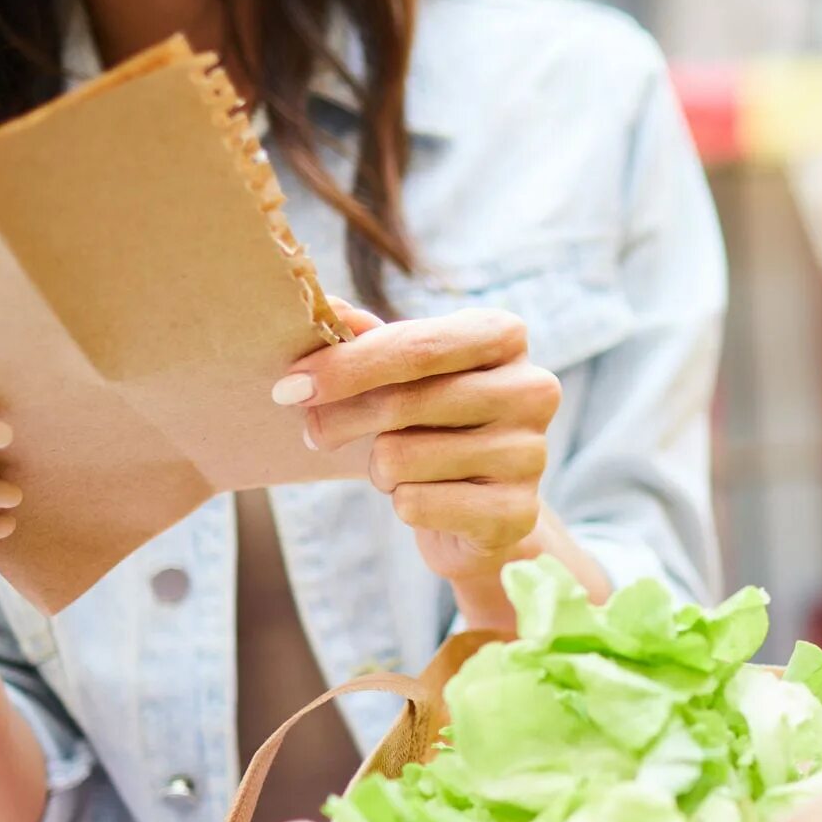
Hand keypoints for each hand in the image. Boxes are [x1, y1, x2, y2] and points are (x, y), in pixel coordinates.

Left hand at [278, 299, 560, 590]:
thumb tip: (327, 307)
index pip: (417, 347)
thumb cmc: (434, 421)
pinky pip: (416, 506)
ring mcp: (531, 454)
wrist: (483, 505)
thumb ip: (366, 338)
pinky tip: (425, 499)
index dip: (345, 366)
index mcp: (505, 336)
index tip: (289, 386)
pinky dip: (402, 505)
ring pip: (400, 459)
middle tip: (313, 432)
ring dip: (378, 468)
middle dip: (339, 420)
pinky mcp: (517, 513)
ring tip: (396, 467)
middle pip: (402, 403)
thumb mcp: (402, 371)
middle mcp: (532, 389)